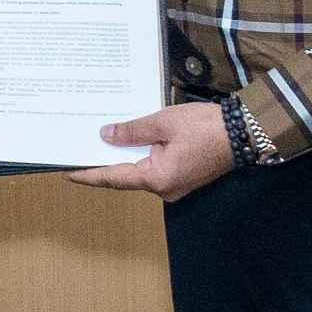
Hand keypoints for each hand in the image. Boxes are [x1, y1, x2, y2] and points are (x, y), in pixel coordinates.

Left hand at [68, 100, 235, 202]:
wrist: (245, 132)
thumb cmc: (206, 127)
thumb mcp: (163, 123)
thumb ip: (132, 131)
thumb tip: (106, 135)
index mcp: (157, 178)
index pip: (113, 178)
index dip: (88, 174)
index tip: (66, 172)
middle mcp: (164, 189)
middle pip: (125, 177)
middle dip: (103, 164)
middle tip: (78, 152)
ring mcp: (175, 185)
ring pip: (140, 172)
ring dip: (122, 159)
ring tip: (98, 144)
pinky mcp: (183, 177)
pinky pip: (155, 169)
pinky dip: (140, 157)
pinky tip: (128, 143)